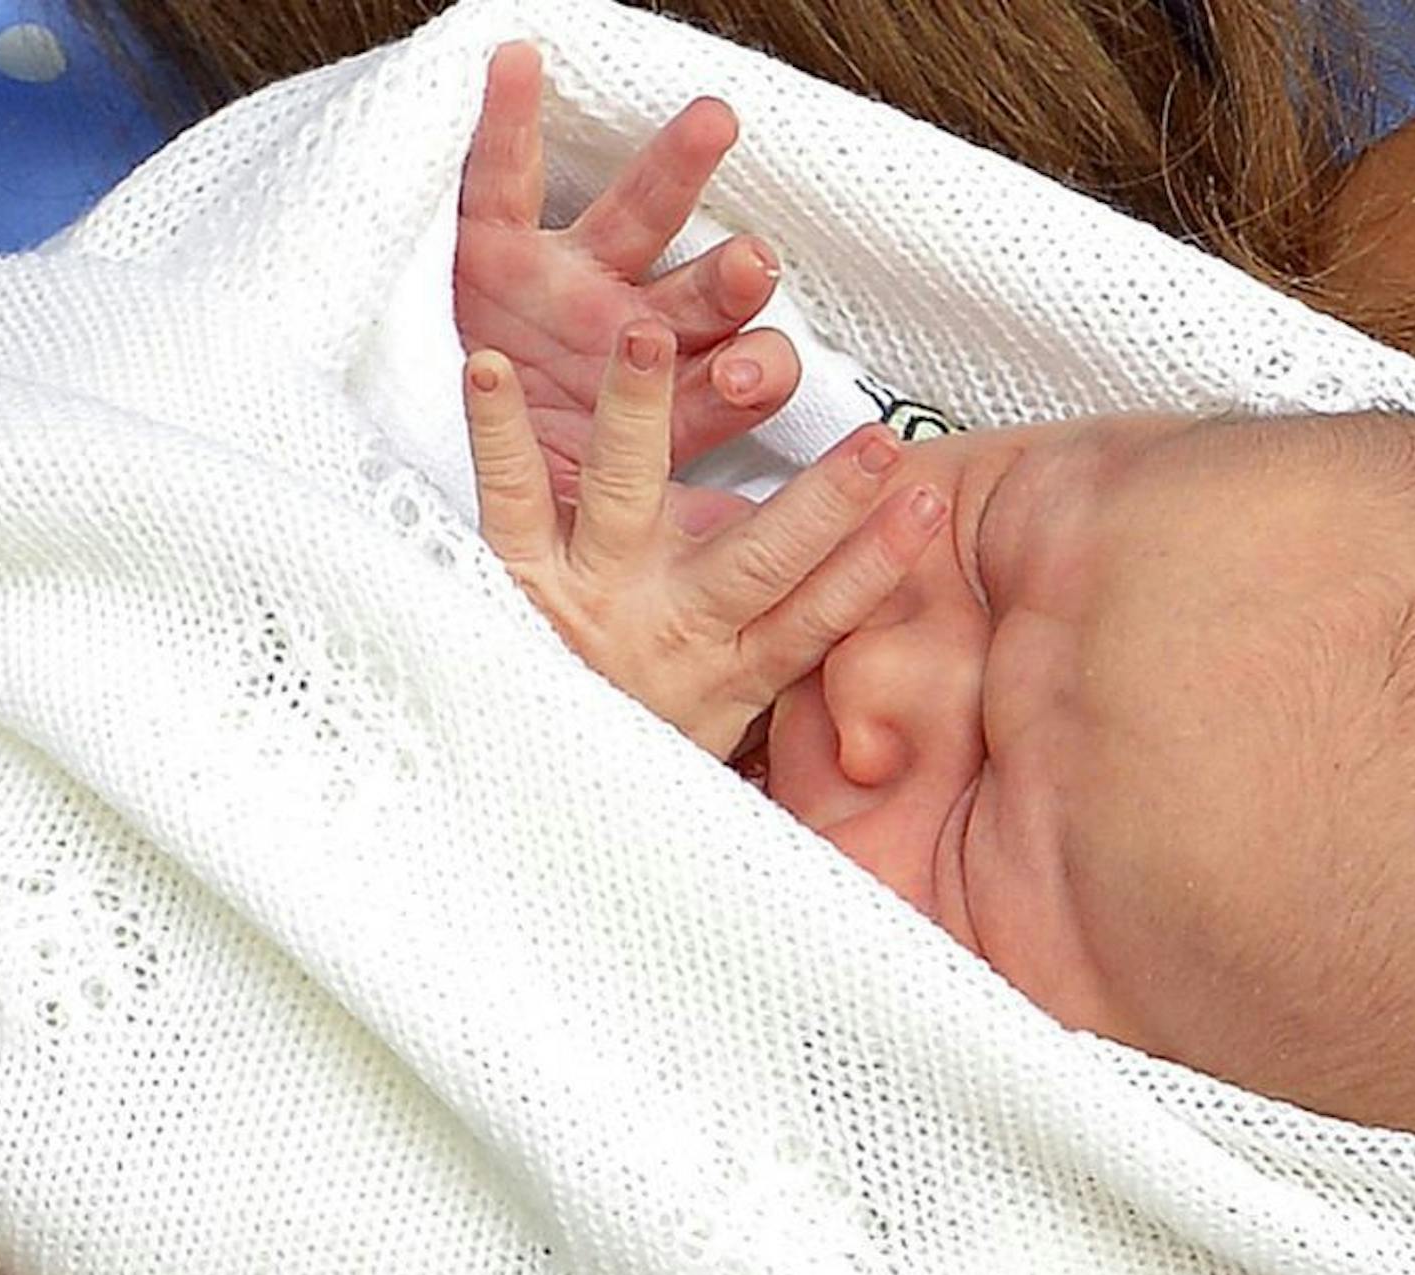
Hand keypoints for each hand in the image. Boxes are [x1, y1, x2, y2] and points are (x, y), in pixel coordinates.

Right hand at [454, 41, 801, 515]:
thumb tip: (786, 594)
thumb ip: (693, 543)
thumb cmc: (551, 519)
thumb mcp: (617, 543)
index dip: (748, 378)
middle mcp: (633, 339)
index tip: (766, 373)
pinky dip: (507, 120)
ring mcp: (571, 286)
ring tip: (713, 127)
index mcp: (670, 410)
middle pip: (700, 297)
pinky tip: (519, 62)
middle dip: (729, 280)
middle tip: (755, 262)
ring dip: (675, 174)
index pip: (726, 388)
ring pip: (636, 220)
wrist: (441, 479)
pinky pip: (501, 176)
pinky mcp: (494, 248)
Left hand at [463, 324, 945, 760]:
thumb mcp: (730, 714)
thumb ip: (783, 642)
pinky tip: (487, 367)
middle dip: (822, 502)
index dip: (876, 563)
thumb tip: (867, 588)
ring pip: (626, 499)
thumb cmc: (640, 731)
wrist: (529, 794)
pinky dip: (496, 430)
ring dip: (639, 414)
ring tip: (650, 340)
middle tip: (876, 444)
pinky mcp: (516, 575)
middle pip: (759, 563)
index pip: (819, 614)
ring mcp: (593, 595)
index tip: (927, 502)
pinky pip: (509, 496)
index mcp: (731, 665)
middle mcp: (669, 627)